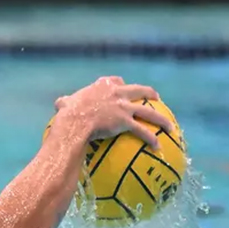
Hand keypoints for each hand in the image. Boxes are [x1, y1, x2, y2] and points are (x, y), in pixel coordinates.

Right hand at [54, 76, 174, 149]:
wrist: (74, 122)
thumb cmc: (67, 114)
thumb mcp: (65, 103)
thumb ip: (65, 102)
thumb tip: (59, 104)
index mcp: (102, 87)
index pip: (115, 81)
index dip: (121, 84)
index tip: (122, 87)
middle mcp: (116, 93)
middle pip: (138, 90)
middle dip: (149, 93)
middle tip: (155, 98)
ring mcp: (122, 107)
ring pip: (147, 111)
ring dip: (160, 119)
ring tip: (169, 126)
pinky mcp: (125, 121)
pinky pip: (142, 130)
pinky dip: (151, 138)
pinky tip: (157, 146)